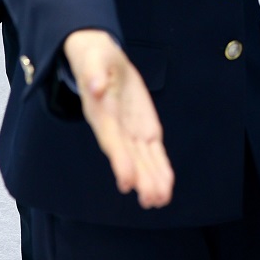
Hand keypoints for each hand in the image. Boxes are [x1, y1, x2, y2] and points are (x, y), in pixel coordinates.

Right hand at [63, 29, 173, 208]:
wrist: (100, 59)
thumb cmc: (94, 59)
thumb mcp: (93, 58)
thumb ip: (94, 73)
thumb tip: (95, 86)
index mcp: (102, 114)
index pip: (112, 140)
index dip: (120, 161)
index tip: (127, 182)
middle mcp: (115, 128)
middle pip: (129, 157)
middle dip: (140, 178)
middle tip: (151, 200)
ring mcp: (129, 131)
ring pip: (142, 159)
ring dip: (151, 180)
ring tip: (160, 201)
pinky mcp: (143, 128)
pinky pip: (153, 151)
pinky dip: (160, 168)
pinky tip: (166, 187)